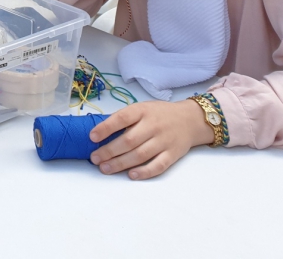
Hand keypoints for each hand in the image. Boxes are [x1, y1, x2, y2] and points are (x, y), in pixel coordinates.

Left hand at [88, 100, 214, 179]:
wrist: (190, 120)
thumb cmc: (159, 114)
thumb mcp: (142, 108)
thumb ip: (125, 119)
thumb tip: (101, 132)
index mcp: (142, 111)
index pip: (122, 118)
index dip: (106, 128)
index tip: (92, 137)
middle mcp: (153, 126)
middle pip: (129, 140)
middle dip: (109, 151)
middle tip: (95, 159)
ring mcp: (164, 141)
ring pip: (140, 155)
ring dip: (121, 163)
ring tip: (105, 168)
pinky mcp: (173, 154)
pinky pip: (158, 165)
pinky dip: (144, 172)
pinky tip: (131, 175)